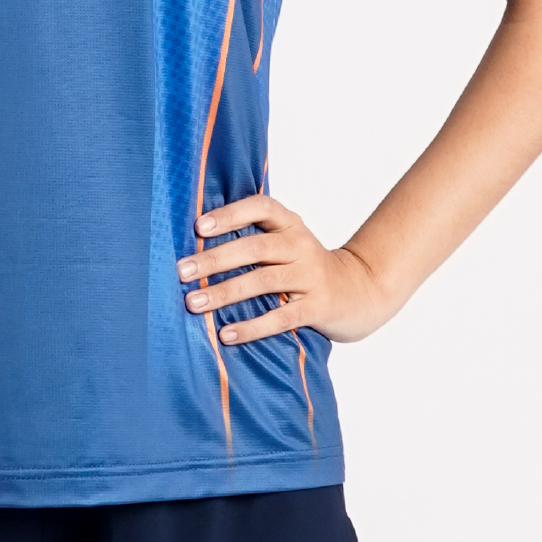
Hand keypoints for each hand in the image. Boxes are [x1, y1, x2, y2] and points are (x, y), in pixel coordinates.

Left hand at [175, 195, 389, 345]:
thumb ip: (253, 237)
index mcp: (290, 223)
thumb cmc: (305, 265)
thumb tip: (195, 244)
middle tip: (182, 271)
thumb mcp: (287, 241)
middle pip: (254, 248)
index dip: (230, 214)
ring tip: (193, 303)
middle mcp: (300, 245)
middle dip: (214, 259)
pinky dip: (252, 326)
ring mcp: (310, 276)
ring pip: (263, 281)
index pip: (260, 207)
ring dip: (225, 293)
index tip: (199, 226)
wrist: (360, 291)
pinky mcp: (317, 307)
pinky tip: (226, 334)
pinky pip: (280, 317)